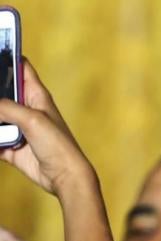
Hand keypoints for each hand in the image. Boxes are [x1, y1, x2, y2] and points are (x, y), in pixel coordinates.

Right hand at [0, 59, 94, 196]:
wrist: (64, 175)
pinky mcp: (10, 146)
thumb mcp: (32, 119)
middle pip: (1, 90)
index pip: (20, 67)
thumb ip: (6, 107)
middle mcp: (25, 109)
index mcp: (36, 96)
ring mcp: (17, 127)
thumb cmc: (58, 144)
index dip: (6, 54)